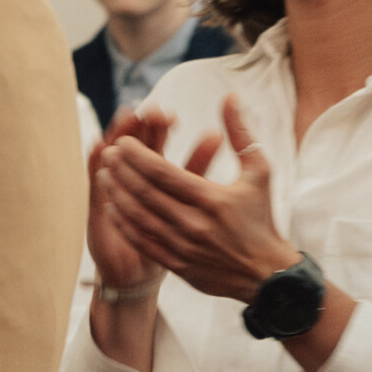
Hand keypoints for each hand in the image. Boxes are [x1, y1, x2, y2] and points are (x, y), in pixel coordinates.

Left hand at [100, 99, 297, 303]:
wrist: (267, 275)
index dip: (138, 155)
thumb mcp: (259, 171)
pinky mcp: (178, 265)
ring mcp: (183, 247)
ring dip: (118, 195)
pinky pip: (143, 242)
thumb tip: (229, 97)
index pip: (164, 173)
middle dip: (122, 171)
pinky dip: (125, 224)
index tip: (123, 141)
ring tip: (104, 176)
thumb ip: (240, 133)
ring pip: (139, 218)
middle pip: (146, 193)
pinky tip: (113, 209)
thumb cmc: (262, 219)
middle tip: (108, 154)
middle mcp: (194, 224)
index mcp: (211, 199)